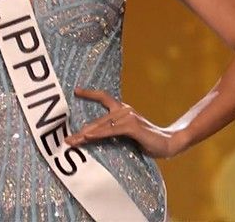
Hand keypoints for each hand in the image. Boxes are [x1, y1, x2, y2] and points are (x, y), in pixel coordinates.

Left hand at [65, 88, 188, 158]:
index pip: (104, 98)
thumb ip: (114, 133)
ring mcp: (129, 117)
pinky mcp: (133, 127)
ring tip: (73, 141)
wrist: (168, 143)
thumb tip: (93, 136)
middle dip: (81, 130)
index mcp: (123, 111)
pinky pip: (112, 130)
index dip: (90, 93)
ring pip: (102, 125)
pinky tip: (88, 136)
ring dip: (86, 134)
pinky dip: (99, 133)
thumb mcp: (127, 135)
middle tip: (66, 139)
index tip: (76, 90)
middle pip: (98, 119)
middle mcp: (125, 111)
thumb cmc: (147, 140)